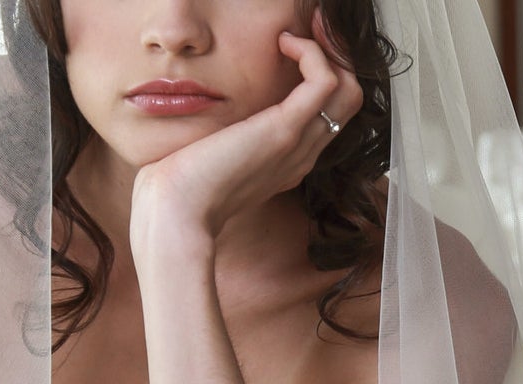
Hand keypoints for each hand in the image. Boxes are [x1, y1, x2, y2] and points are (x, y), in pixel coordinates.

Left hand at [129, 20, 364, 252]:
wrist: (173, 216)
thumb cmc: (177, 192)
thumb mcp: (207, 159)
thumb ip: (220, 139)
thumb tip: (207, 119)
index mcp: (284, 163)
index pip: (325, 116)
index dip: (320, 76)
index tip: (296, 46)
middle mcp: (300, 155)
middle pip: (346, 100)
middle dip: (335, 57)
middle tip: (312, 28)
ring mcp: (296, 144)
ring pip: (348, 90)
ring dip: (332, 50)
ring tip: (302, 31)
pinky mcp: (284, 131)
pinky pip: (325, 81)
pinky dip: (313, 53)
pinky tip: (283, 43)